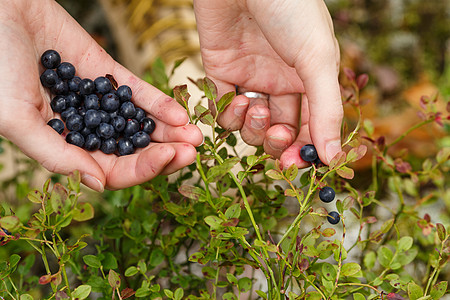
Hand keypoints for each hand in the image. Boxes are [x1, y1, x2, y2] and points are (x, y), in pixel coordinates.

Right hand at [0, 0, 202, 190]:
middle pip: (133, 150)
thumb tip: (99, 184)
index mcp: (65, 146)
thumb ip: (55, 155)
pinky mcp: (106, 73)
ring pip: (139, 123)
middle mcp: (85, 128)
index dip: (141, 170)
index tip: (167, 159)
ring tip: (196, 134)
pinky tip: (179, 112)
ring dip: (169, 131)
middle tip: (193, 152)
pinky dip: (158, 103)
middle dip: (165, 153)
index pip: (111, 170)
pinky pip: (136, 92)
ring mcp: (98, 101)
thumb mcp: (15, 118)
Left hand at [194, 0, 342, 166]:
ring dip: (252, 127)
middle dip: (276, 142)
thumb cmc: (290, 9)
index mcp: (309, 80)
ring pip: (249, 125)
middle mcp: (280, 83)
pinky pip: (222, 108)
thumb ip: (326, 109)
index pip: (310, 128)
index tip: (297, 164)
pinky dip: (226, 114)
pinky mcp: (220, 71)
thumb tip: (334, 158)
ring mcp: (250, 78)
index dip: (304, 150)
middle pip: (278, 132)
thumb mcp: (317, 59)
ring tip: (254, 106)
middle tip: (277, 135)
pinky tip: (235, 100)